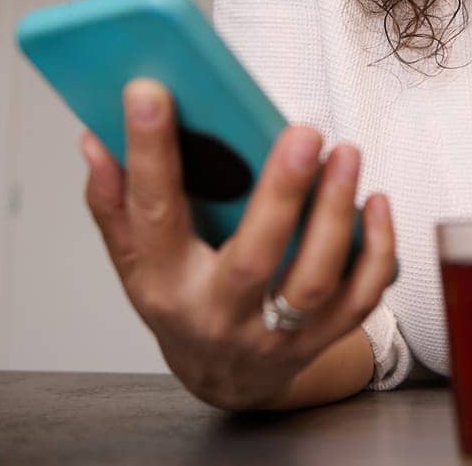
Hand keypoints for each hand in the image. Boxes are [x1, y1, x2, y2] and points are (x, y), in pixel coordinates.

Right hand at [81, 77, 396, 410]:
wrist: (224, 381)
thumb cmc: (181, 303)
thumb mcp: (134, 263)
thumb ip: (114, 203)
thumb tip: (95, 141)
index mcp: (165, 284)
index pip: (154, 213)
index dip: (148, 152)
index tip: (149, 91)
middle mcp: (219, 313)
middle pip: (255, 258)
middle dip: (283, 193)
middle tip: (305, 131)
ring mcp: (275, 334)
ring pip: (315, 280)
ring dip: (336, 214)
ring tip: (346, 153)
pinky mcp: (321, 339)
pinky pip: (360, 298)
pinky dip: (377, 250)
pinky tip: (374, 201)